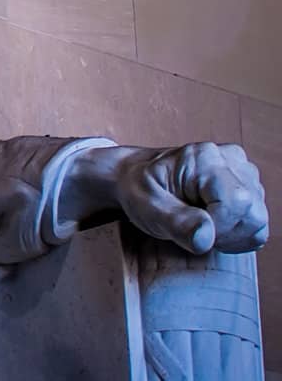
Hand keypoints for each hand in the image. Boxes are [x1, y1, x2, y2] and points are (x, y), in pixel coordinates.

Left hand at [63, 143, 268, 254]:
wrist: (136, 178)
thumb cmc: (139, 189)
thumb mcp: (146, 206)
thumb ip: (175, 222)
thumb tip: (205, 238)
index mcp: (205, 158)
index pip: (237, 203)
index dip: (218, 227)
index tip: (188, 228)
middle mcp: (232, 159)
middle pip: (254, 214)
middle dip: (224, 234)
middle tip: (191, 228)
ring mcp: (244, 173)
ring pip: (258, 222)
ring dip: (230, 236)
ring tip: (198, 224)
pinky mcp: (250, 187)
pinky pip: (258, 226)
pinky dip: (236, 235)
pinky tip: (212, 226)